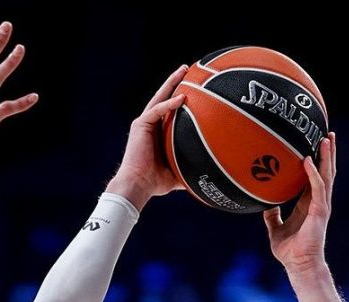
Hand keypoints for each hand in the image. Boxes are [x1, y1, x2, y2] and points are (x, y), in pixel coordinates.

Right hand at [106, 64, 187, 210]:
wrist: (138, 185)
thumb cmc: (155, 182)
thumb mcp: (178, 172)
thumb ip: (191, 167)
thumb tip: (211, 175)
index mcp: (158, 133)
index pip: (170, 110)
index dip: (180, 97)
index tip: (195, 88)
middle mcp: (150, 125)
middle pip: (164, 98)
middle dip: (176, 82)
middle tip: (188, 69)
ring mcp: (144, 123)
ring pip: (159, 98)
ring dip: (171, 83)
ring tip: (184, 70)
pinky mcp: (140, 125)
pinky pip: (157, 110)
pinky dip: (169, 103)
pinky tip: (182, 97)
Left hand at [263, 131, 335, 274]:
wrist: (298, 264)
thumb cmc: (288, 250)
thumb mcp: (275, 229)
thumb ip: (272, 216)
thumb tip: (265, 205)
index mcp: (308, 204)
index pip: (314, 178)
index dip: (316, 162)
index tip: (314, 145)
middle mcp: (317, 201)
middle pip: (325, 172)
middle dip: (327, 153)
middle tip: (326, 133)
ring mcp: (321, 205)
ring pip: (327, 175)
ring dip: (327, 157)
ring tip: (326, 139)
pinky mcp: (320, 211)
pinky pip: (317, 188)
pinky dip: (313, 174)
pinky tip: (308, 161)